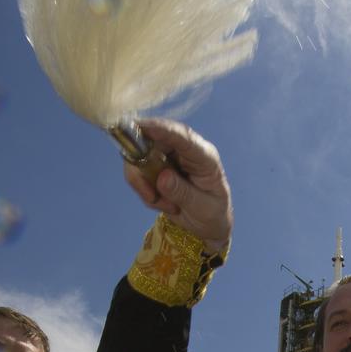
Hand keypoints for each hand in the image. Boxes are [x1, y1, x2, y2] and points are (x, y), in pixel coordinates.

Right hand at [124, 118, 232, 247]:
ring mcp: (168, 157)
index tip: (142, 127)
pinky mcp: (155, 166)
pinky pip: (138, 173)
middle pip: (153, 141)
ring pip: (139, 158)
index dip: (162, 130)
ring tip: (167, 205)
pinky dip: (145, 191)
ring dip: (146, 186)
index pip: (184, 137)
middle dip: (144, 167)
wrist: (207, 225)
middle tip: (151, 195)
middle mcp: (184, 151)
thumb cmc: (212, 213)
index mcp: (204, 157)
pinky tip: (164, 203)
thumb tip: (162, 178)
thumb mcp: (203, 208)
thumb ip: (183, 193)